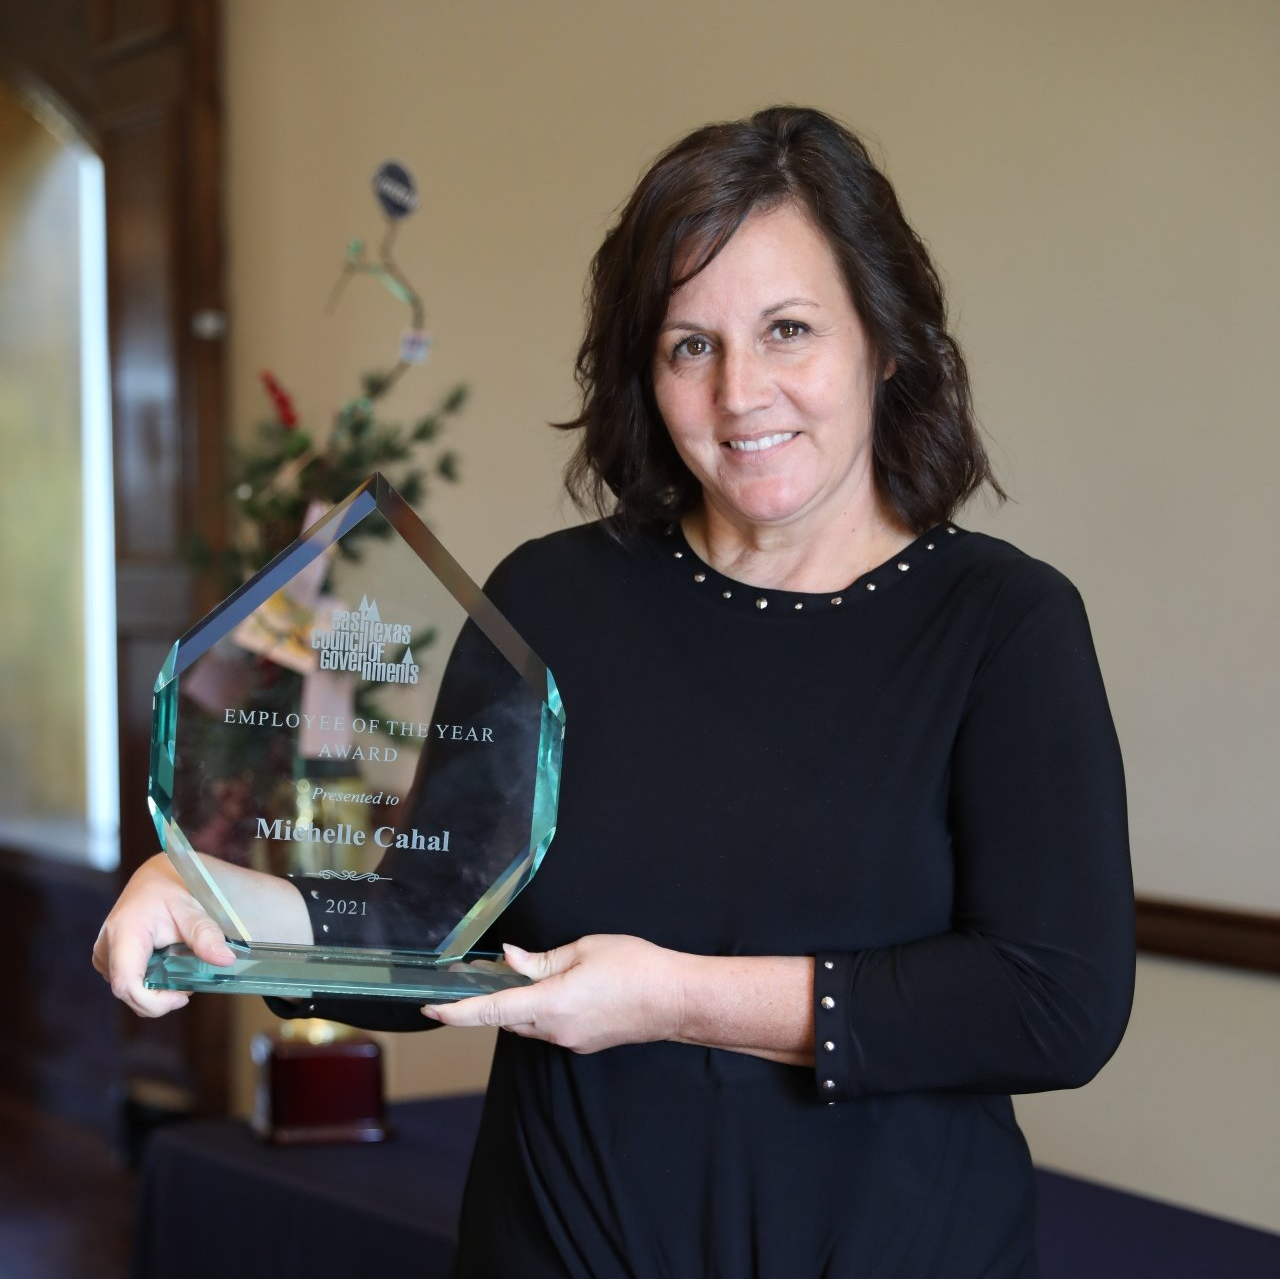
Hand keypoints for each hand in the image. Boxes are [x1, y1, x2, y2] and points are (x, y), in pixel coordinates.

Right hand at [92, 854, 234, 1016]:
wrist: (154, 880)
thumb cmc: (171, 891)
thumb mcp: (193, 908)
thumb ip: (206, 934)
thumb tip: (226, 960)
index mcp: (124, 933)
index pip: (127, 984)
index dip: (153, 1001)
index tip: (183, 996)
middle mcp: (106, 949)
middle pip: (129, 993)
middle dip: (161, 997)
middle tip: (189, 982)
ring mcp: (105, 957)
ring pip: (129, 992)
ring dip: (156, 991)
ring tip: (179, 967)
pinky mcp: (108, 961)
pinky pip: (129, 984)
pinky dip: (150, 984)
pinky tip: (166, 968)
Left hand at [423, 935, 685, 1053]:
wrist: (676, 1000)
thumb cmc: (637, 968)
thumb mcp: (584, 949)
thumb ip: (541, 960)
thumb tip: (510, 959)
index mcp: (552, 1003)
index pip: (492, 1011)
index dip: (457, 1011)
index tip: (432, 1008)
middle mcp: (556, 1030)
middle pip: (507, 1019)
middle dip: (494, 1000)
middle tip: (486, 975)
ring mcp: (571, 1041)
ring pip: (529, 1024)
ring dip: (522, 1004)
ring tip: (531, 976)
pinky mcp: (585, 1042)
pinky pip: (551, 1027)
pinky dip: (544, 1010)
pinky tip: (560, 988)